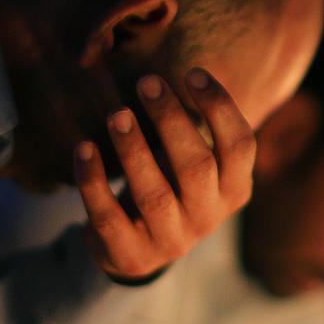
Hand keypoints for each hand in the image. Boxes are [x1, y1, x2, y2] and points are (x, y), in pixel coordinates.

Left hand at [73, 69, 255, 279]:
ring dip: (133, 149)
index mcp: (233, 189)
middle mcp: (207, 216)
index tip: (192, 73)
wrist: (138, 250)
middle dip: (170, 120)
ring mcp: (170, 239)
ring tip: (117, 113)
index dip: (220, 107)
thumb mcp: (193, 162)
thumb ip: (194, 127)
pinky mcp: (130, 254)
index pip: (240, 146)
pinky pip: (108, 216)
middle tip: (147, 83)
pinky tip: (83, 148)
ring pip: (152, 193)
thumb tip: (187, 69)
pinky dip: (93, 181)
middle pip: (196, 166)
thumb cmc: (170, 187)